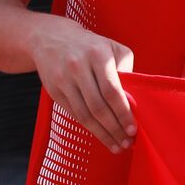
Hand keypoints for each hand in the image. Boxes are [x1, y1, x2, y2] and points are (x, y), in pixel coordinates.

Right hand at [30, 17, 135, 151]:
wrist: (51, 39)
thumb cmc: (91, 46)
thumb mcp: (113, 48)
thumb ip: (125, 70)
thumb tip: (133, 99)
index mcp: (98, 55)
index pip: (112, 90)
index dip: (123, 112)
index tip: (133, 129)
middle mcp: (78, 68)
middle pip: (98, 106)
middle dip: (114, 128)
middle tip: (126, 143)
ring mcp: (63, 80)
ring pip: (84, 114)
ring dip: (101, 133)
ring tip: (115, 145)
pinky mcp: (54, 91)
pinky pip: (73, 113)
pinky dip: (88, 127)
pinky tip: (100, 134)